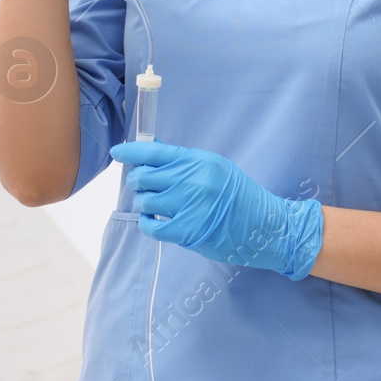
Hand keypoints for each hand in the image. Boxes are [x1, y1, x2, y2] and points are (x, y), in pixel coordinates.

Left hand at [109, 140, 323, 279]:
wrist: (263, 226)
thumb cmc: (238, 195)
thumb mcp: (215, 167)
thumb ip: (183, 161)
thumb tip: (150, 148)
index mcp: (199, 161)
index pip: (155, 152)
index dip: (132, 151)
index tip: (118, 152)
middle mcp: (192, 180)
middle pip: (144, 176)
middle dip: (138, 180)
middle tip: (144, 184)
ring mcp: (188, 207)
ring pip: (144, 200)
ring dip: (144, 202)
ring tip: (155, 204)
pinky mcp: (186, 232)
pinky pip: (150, 226)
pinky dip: (146, 222)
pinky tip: (154, 219)